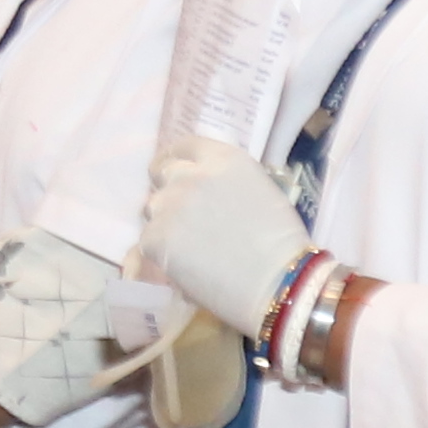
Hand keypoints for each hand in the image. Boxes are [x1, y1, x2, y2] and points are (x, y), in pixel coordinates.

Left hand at [136, 141, 315, 335]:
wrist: (277, 280)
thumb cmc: (279, 241)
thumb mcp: (258, 191)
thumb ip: (225, 182)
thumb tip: (205, 190)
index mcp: (222, 159)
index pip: (185, 147)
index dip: (177, 159)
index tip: (173, 169)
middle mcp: (189, 175)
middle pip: (162, 172)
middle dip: (167, 188)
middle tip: (179, 212)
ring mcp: (168, 205)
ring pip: (152, 208)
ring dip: (164, 221)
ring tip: (189, 246)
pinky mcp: (153, 237)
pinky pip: (148, 240)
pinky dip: (162, 252)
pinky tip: (185, 265)